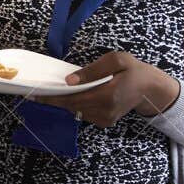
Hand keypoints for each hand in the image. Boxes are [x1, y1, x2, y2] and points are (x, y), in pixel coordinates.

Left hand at [37, 52, 178, 125]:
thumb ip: (93, 70)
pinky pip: (83, 113)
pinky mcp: (105, 122)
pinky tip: (75, 95)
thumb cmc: (134, 71)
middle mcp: (104, 111)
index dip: (51, 97)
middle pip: (71, 106)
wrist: (150, 90)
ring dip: (65, 101)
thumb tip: (69, 80)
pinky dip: (76, 104)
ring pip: (76, 111)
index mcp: (107, 95)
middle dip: (53, 99)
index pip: (72, 98)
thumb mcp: (117, 61)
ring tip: (55, 91)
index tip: (33, 95)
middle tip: (36, 92)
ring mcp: (104, 119)